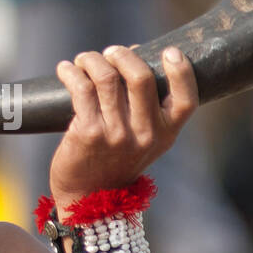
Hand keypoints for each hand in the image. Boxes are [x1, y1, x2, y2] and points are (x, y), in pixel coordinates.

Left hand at [49, 45, 196, 209]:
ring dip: (91, 60)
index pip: (186, 99)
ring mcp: (116, 134)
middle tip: (109, 54)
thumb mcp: (146, 140)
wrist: (89, 200)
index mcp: (166, 133)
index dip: (181, 71)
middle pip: (140, 77)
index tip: (169, 52)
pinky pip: (81, 89)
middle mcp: (145, 134)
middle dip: (121, 56)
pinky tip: (65, 70)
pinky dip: (71, 73)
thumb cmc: (116, 161)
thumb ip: (146, 104)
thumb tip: (131, 54)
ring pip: (106, 78)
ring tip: (84, 60)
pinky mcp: (88, 133)